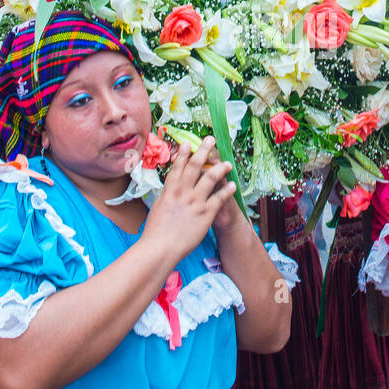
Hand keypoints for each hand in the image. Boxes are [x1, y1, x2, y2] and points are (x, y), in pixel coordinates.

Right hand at [143, 136, 234, 263]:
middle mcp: (183, 192)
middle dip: (204, 151)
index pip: (178, 167)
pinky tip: (232, 185)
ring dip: (220, 168)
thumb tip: (169, 191)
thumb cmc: (155, 233)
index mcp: (169, 191)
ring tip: (228, 163)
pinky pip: (219, 198)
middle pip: (195, 166)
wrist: (160, 248)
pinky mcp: (205, 214)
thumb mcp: (158, 209)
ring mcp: (195, 202)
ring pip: (210, 178)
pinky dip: (227, 190)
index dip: (184, 154)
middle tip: (211, 140)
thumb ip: (166, 198)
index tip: (189, 143)